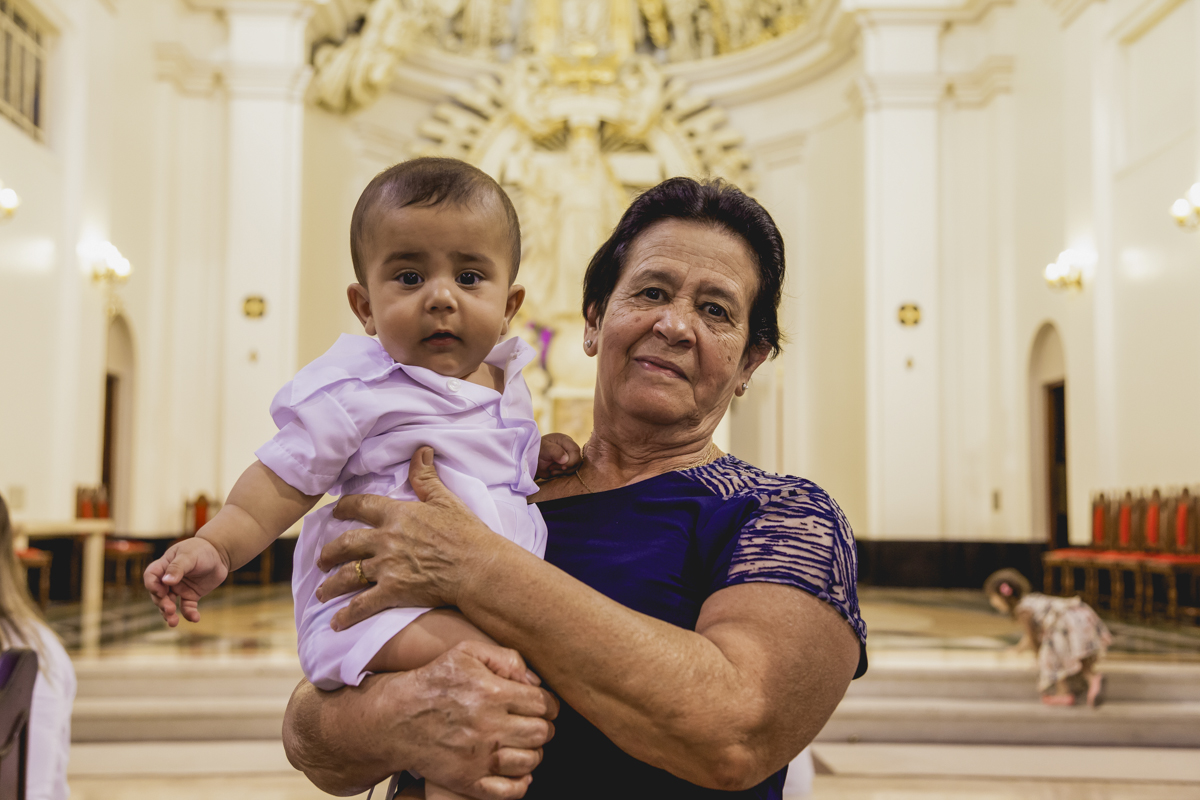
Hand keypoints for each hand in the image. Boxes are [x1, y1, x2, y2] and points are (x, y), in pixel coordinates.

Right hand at [144, 537, 229, 625]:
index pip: (151, 577)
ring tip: (173, 622)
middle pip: (158, 594)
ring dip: (169, 614)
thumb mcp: (189, 555)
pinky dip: (189, 614)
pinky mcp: (191, 595)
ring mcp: (179, 588)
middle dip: (162, 603)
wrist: (220, 553)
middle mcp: (169, 579)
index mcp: (164, 566)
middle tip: (170, 610)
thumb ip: (177, 567)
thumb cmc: (201, 550)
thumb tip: (166, 581)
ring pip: (169, 604)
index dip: (152, 586)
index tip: (160, 591)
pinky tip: (195, 618)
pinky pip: (187, 607)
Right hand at [283, 639, 559, 798]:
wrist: (397, 718)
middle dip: (544, 727)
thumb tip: (534, 682)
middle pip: (542, 733)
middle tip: (532, 723)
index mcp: (492, 693)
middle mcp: (489, 727)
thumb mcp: (466, 652)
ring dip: (533, 752)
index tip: (541, 705)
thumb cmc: (434, 682)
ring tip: (522, 744)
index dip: (548, 704)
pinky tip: (516, 770)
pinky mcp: (468, 780)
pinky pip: (510, 790)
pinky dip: (520, 782)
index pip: (544, 704)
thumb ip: (506, 658)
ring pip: (531, 761)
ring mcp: (479, 757)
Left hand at [316, 446, 501, 630]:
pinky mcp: (393, 591)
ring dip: (330, 585)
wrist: (479, 567)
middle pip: (345, 544)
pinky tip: (336, 623)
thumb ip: (426, 477)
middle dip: (328, 553)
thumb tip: (421, 450)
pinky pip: (362, 604)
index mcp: (397, 514)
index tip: (335, 510)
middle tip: (321, 559)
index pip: (361, 505)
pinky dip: (346, 615)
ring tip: (321, 592)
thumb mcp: (446, 500)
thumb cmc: (467, 534)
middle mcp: (385, 539)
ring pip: (348, 575)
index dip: (344, 507)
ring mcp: (387, 567)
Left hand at [536, 432, 581, 479]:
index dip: (571, 460)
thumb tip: (566, 459)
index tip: (562, 466)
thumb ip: (555, 451)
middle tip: (552, 468)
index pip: (575, 450)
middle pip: (577, 460)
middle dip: (566, 467)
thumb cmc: (536, 450)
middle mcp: (569, 448)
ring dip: (563, 471)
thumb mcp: (544, 448)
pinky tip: (552, 472)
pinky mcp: (566, 466)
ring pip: (575, 467)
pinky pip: (570, 472)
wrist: (531, 460)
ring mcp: (568, 457)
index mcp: (565, 440)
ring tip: (551, 469)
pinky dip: (562, 474)